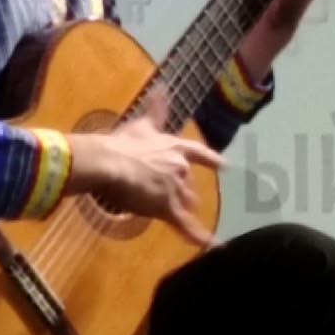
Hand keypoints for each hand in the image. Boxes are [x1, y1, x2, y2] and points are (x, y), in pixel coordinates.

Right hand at [65, 117, 223, 246]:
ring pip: (186, 203)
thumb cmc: (120, 142)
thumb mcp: (140, 124)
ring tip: (180, 216)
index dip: (211, 160)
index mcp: (174, 148)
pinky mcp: (167, 208)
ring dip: (183, 208)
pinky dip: (199, 237)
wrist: (110, 162)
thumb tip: (162, 88)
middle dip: (185, 192)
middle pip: (189, 184)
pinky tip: (212, 246)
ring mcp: (175, 189)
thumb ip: (154, 110)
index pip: (198, 153)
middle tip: (178, 198)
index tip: (224, 165)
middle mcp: (180, 168)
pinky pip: (184, 226)